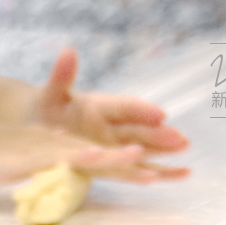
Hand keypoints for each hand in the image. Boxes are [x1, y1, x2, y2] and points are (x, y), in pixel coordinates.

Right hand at [0, 120, 162, 185]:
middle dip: (129, 157)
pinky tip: (96, 158)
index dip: (118, 161)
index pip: (88, 153)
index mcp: (43, 144)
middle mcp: (45, 140)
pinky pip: (55, 156)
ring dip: (112, 157)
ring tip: (145, 161)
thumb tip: (46, 181)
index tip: (149, 169)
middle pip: (95, 149)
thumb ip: (27, 171)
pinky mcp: (19, 154)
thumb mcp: (4, 167)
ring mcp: (33, 145)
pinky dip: (78, 157)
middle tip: (164, 157)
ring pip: (82, 150)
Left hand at [30, 49, 190, 172]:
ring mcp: (115, 145)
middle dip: (158, 135)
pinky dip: (159, 173)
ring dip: (164, 152)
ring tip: (186, 152)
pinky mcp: (113, 163)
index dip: (140, 111)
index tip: (159, 114)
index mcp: (100, 106)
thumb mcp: (51, 94)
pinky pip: (137, 169)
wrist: (38, 126)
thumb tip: (68, 51)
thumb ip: (62, 76)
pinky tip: (184, 174)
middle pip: (139, 131)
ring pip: (144, 149)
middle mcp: (112, 126)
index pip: (124, 107)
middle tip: (180, 138)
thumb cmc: (46, 108)